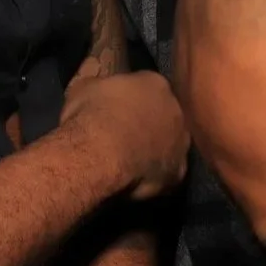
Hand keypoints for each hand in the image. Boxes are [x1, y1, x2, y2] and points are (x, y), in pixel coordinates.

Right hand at [60, 63, 188, 201]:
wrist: (99, 155)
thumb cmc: (91, 115)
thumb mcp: (84, 87)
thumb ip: (99, 85)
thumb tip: (98, 87)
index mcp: (155, 84)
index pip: (148, 86)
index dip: (132, 99)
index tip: (117, 109)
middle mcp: (176, 111)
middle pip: (165, 115)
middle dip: (149, 123)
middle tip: (125, 135)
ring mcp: (181, 144)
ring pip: (170, 145)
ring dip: (155, 150)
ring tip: (130, 161)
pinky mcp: (176, 174)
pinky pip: (165, 174)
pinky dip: (153, 178)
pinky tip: (135, 182)